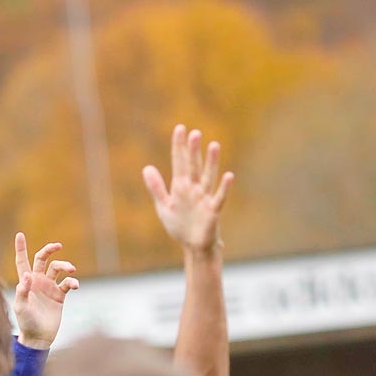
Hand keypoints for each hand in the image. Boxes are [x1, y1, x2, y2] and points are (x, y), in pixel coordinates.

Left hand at [13, 235, 78, 349]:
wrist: (39, 337)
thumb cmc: (26, 322)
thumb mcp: (21, 307)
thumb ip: (23, 291)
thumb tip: (27, 274)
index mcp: (25, 282)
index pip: (22, 261)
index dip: (20, 248)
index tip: (20, 234)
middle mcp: (37, 281)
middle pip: (43, 259)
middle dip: (49, 250)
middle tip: (57, 246)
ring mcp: (49, 287)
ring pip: (57, 269)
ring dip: (65, 266)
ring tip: (71, 269)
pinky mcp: (60, 295)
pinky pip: (67, 283)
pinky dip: (72, 281)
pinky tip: (75, 285)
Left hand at [143, 124, 232, 254]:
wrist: (192, 246)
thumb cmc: (180, 225)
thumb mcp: (164, 206)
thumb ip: (156, 188)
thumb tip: (146, 168)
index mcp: (181, 186)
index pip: (179, 162)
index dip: (179, 147)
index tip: (180, 129)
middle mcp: (194, 189)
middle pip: (193, 166)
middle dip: (193, 151)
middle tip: (194, 133)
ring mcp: (204, 198)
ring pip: (208, 177)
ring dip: (211, 162)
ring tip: (213, 145)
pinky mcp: (213, 211)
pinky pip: (219, 197)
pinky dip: (224, 187)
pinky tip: (229, 175)